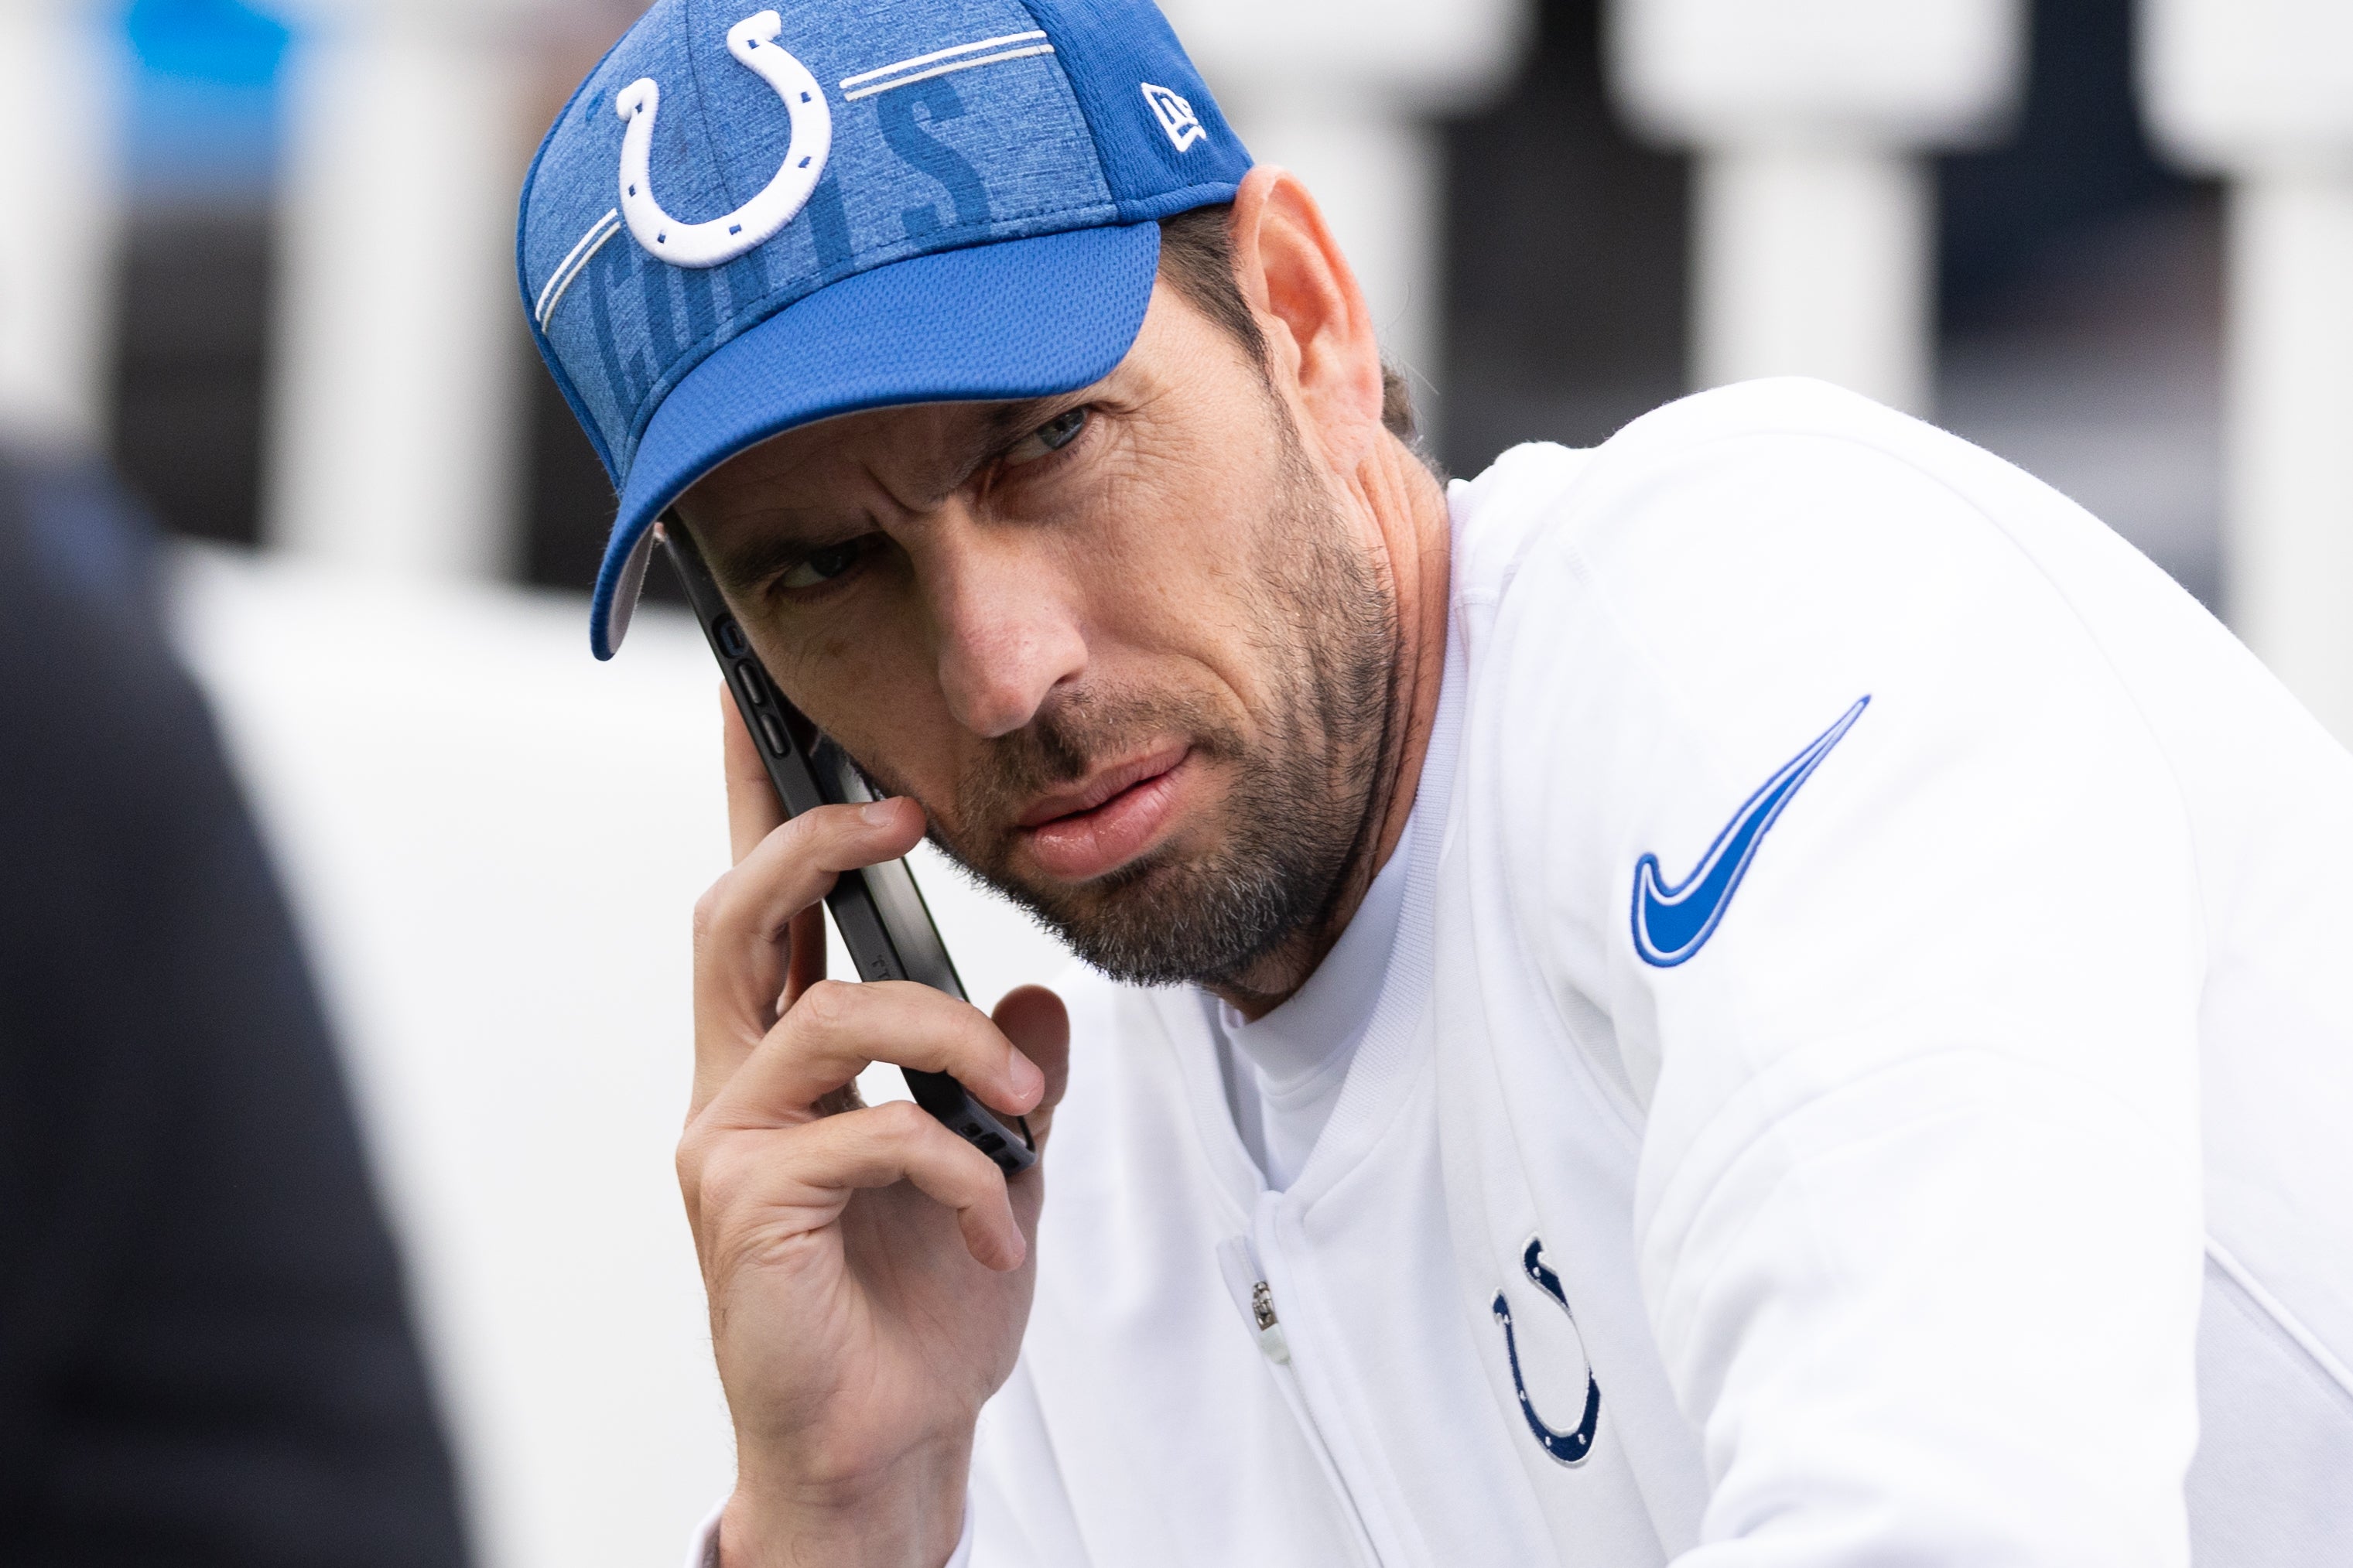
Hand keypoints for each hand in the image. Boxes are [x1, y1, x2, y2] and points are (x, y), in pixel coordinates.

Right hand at [682, 694, 1068, 1567]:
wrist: (886, 1444)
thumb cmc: (915, 1310)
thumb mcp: (992, 1169)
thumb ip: (1006, 1078)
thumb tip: (1042, 1003)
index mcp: (780, 1062)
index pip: (759, 910)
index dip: (751, 798)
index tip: (759, 696)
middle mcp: (734, 1087)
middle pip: (734, 915)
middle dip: (812, 841)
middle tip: (901, 814)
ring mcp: (727, 1145)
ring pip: (828, 1016)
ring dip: (953, 1039)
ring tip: (1028, 1103)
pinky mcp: (742, 1206)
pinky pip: (872, 1130)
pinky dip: (964, 1166)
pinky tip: (1004, 1225)